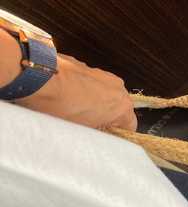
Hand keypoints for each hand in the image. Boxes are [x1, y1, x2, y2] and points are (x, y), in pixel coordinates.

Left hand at [17, 54, 136, 130]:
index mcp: (123, 106)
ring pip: (104, 96)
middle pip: (118, 110)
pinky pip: (90, 85)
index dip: (116, 135)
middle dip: (105, 119)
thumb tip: (102, 136)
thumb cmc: (61, 105)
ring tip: (73, 113)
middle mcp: (118, 88)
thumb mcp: (85, 131)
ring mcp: (102, 75)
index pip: (130, 127)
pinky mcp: (86, 67)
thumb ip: (101, 134)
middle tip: (88, 128)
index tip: (105, 139)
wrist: (38, 77)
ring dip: (94, 105)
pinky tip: (66, 99)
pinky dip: (82, 92)